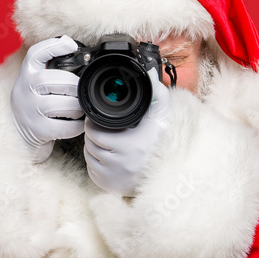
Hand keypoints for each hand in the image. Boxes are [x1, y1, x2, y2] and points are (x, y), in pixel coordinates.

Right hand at [11, 36, 85, 162]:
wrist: (18, 130)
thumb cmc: (36, 101)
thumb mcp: (36, 81)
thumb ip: (53, 69)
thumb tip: (80, 54)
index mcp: (27, 73)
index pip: (35, 54)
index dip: (53, 46)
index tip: (70, 44)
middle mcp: (24, 89)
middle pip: (50, 80)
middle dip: (72, 85)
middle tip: (81, 91)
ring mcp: (29, 110)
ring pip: (58, 104)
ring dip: (76, 107)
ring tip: (79, 108)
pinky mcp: (38, 130)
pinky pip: (64, 127)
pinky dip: (76, 125)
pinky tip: (78, 123)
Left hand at [84, 69, 171, 195]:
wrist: (169, 174)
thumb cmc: (163, 144)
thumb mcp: (162, 117)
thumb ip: (156, 93)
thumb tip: (151, 72)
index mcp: (128, 145)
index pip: (93, 130)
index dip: (95, 123)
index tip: (103, 120)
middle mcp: (118, 163)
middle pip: (89, 142)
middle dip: (96, 134)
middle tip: (108, 131)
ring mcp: (112, 176)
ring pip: (89, 156)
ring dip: (95, 148)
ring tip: (111, 143)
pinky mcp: (108, 185)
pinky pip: (93, 170)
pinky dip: (98, 162)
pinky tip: (111, 157)